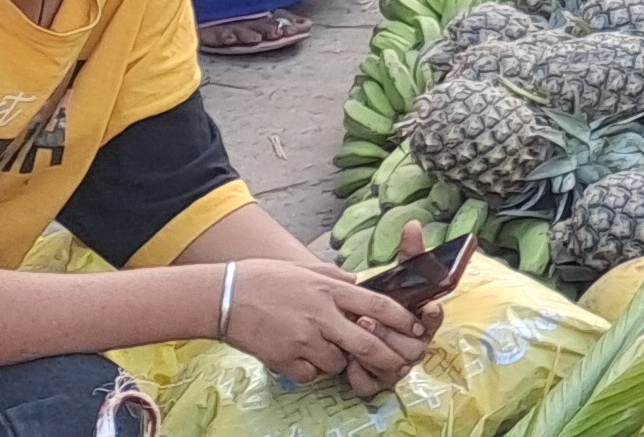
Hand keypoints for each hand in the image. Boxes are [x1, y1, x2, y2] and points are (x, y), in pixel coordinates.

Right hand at [223, 244, 432, 394]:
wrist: (226, 296)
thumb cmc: (267, 278)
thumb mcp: (309, 269)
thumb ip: (336, 279)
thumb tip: (357, 284)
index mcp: (331, 289)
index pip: (378, 305)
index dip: (402, 320)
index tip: (417, 328)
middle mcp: (322, 315)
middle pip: (367, 343)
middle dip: (387, 357)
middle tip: (399, 364)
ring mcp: (304, 339)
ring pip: (337, 362)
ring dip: (340, 361)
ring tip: (326, 349)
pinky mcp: (285, 359)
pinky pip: (310, 373)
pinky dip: (312, 370)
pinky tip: (300, 356)